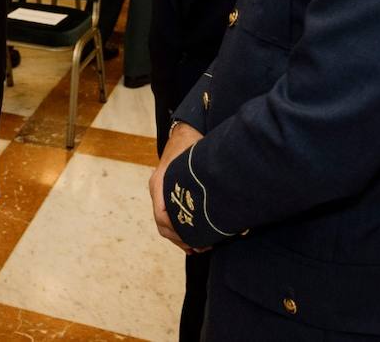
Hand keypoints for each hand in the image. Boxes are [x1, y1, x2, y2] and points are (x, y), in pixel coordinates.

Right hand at [148, 122, 207, 251]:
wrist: (184, 131)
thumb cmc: (189, 143)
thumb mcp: (196, 158)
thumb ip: (202, 176)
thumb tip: (222, 198)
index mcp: (159, 183)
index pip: (162, 215)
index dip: (177, 231)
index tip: (193, 239)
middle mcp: (157, 190)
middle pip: (162, 224)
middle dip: (180, 239)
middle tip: (200, 248)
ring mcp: (161, 193)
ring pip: (165, 225)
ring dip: (180, 238)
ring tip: (199, 248)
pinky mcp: (169, 195)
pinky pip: (169, 218)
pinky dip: (180, 231)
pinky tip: (194, 242)